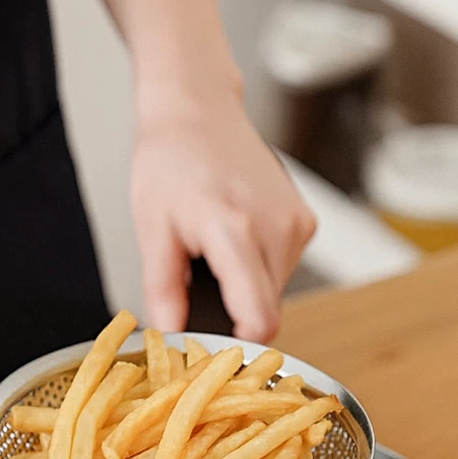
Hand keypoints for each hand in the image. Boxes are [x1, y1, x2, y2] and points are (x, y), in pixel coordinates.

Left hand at [131, 89, 314, 341]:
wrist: (196, 108)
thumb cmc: (169, 160)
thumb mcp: (152, 230)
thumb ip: (163, 290)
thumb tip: (171, 336)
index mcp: (235, 230)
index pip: (259, 317)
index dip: (238, 344)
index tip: (213, 350)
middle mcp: (277, 227)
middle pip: (266, 311)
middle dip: (233, 316)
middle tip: (198, 296)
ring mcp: (297, 223)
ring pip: (274, 292)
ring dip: (244, 290)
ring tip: (212, 256)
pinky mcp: (305, 221)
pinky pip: (281, 269)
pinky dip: (256, 269)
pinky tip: (232, 242)